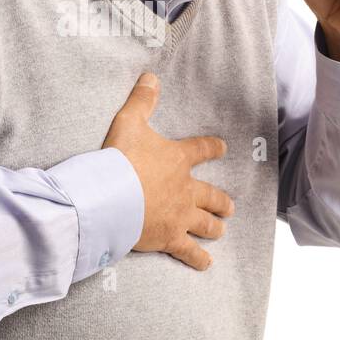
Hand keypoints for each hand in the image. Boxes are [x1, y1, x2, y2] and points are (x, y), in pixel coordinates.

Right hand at [101, 72, 232, 270]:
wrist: (111, 196)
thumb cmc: (120, 159)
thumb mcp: (129, 122)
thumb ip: (142, 100)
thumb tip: (151, 76)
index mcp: (178, 160)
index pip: (202, 150)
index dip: (213, 148)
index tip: (222, 147)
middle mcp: (186, 189)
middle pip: (211, 195)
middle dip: (221, 201)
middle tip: (228, 206)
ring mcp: (180, 216)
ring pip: (206, 224)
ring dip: (214, 227)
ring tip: (220, 230)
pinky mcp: (170, 238)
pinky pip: (189, 251)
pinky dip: (198, 258)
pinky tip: (206, 263)